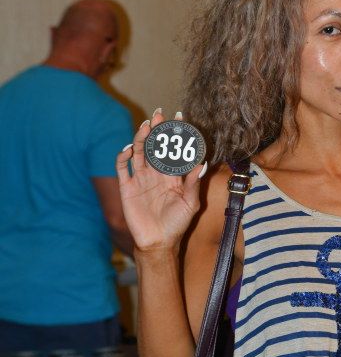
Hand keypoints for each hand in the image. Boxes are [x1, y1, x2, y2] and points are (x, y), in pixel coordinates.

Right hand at [116, 109, 206, 251]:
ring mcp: (141, 179)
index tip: (181, 117)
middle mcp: (157, 174)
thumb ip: (194, 183)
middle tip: (160, 114)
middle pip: (156, 146)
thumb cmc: (177, 224)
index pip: (175, 149)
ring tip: (147, 126)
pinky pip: (122, 168)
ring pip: (139, 152)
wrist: (158, 243)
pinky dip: (123, 156)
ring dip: (142, 138)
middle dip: (158, 130)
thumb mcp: (190, 204)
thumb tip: (203, 163)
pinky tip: (129, 149)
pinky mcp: (127, 187)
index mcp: (173, 175)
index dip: (177, 134)